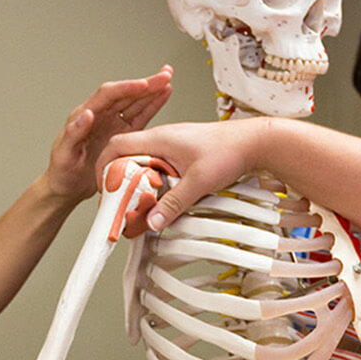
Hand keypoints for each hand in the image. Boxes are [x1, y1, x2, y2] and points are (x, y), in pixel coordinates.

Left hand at [45, 66, 174, 201]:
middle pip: (125, 94)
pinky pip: (140, 117)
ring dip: (152, 91)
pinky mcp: (123, 134)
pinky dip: (153, 106)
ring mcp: (113, 124)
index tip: (143, 84)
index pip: (107, 95)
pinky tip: (163, 96)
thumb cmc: (61, 171)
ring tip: (168, 79)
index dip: (126, 88)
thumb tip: (86, 113)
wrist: (67, 187)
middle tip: (164, 75)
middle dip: (146, 84)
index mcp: (84, 114)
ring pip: (135, 102)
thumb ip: (73, 133)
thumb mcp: (64, 153)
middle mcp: (101, 115)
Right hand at [101, 117, 271, 234]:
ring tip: (144, 201)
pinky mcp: (184, 152)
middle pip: (128, 157)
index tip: (105, 188)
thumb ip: (173, 203)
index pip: (117, 146)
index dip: (104, 167)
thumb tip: (153, 221)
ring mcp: (173, 144)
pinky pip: (161, 165)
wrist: (256, 142)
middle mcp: (163, 138)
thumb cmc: (230, 150)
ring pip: (145, 162)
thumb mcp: (198, 182)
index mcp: (159, 138)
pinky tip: (166, 193)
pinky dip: (157, 180)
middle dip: (121, 180)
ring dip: (140, 181)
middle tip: (122, 201)